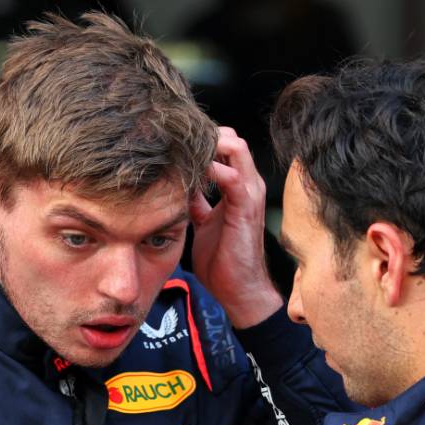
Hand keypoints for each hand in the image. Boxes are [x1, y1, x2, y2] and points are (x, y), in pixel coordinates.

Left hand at [190, 127, 282, 328]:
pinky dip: (211, 169)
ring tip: (183, 152)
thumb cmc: (221, 259)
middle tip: (175, 145)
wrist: (238, 289)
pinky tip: (191, 174)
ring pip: (236, 147)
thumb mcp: (202, 222)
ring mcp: (249, 194)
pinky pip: (231, 177)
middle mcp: (247, 184)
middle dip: (204, 135)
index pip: (226, 147)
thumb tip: (177, 186)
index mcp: (238, 187)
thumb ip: (196, 202)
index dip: (202, 141)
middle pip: (232, 139)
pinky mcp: (245, 208)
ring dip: (209, 145)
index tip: (174, 144)